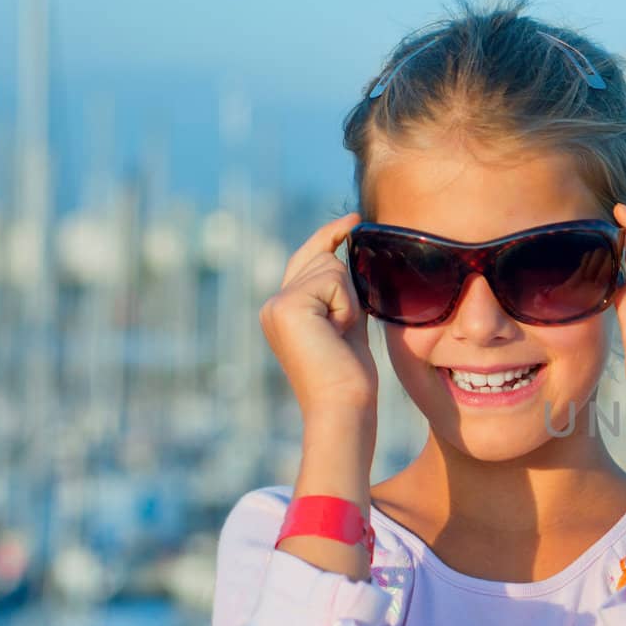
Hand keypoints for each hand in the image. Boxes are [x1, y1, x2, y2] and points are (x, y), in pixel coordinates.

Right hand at [260, 212, 378, 418]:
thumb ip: (341, 293)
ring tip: (339, 336)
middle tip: (342, 334)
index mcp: (282, 310)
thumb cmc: (350, 375)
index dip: (329, 236)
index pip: (307, 260)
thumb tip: (347, 257)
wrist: (342, 406)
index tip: (353, 219)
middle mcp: (272, 304)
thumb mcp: (346, 323)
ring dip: (348, 301)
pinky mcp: (287, 304)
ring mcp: (276, 303)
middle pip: (324, 260)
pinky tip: (337, 333)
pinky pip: (334, 280)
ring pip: (331, 267)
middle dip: (347, 292)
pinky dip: (346, 306)